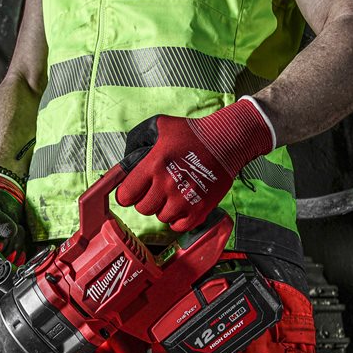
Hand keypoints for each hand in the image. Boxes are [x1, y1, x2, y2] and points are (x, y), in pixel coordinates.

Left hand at [115, 97, 274, 232]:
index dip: (127, 194)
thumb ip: (140, 139)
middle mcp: (167, 184)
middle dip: (146, 201)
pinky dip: (178, 220)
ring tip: (172, 196)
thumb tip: (127, 156)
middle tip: (155, 192)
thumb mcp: (161, 126)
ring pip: (161, 217)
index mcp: (154, 165)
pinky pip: (179, 226)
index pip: (126, 195)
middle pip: (142, 209)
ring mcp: (184, 199)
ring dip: (164, 209)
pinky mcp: (200, 209)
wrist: (226, 141)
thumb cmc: (194, 133)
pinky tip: (182, 207)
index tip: (131, 193)